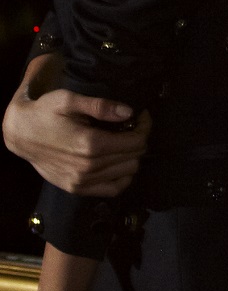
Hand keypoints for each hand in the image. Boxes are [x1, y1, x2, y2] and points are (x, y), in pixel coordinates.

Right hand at [3, 57, 147, 197]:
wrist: (20, 135)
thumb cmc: (44, 113)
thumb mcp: (68, 100)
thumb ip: (100, 106)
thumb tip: (128, 112)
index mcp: (90, 144)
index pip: (136, 141)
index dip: (144, 127)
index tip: (141, 116)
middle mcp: (89, 166)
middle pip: (134, 157)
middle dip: (140, 139)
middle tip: (134, 127)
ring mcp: (82, 180)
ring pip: (127, 172)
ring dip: (132, 157)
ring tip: (125, 142)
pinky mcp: (77, 188)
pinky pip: (112, 190)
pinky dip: (123, 178)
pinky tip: (120, 164)